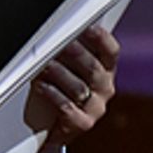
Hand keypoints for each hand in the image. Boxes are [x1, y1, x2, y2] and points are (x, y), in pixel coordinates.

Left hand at [31, 25, 119, 146]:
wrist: (48, 125)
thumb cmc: (58, 87)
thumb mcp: (66, 64)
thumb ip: (68, 47)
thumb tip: (58, 27)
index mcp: (105, 69)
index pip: (110, 51)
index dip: (101, 38)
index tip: (87, 27)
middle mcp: (104, 88)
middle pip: (94, 68)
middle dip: (75, 54)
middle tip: (58, 44)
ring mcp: (96, 107)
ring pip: (79, 87)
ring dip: (59, 74)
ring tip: (42, 66)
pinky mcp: (82, 124)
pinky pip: (68, 109)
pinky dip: (53, 96)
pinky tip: (41, 87)